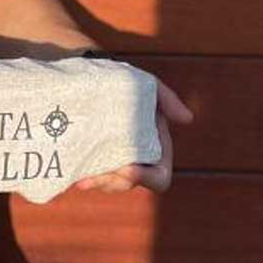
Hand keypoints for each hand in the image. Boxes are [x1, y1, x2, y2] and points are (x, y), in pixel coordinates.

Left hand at [73, 79, 193, 193]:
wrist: (93, 78)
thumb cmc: (126, 84)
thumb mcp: (147, 85)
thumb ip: (168, 99)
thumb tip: (188, 119)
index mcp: (155, 150)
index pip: (159, 177)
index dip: (147, 178)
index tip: (129, 169)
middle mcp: (135, 161)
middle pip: (127, 184)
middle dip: (113, 183)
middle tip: (96, 177)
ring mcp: (112, 162)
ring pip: (107, 184)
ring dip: (96, 182)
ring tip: (82, 178)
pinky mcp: (92, 159)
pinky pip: (90, 176)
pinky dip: (83, 176)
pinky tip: (74, 175)